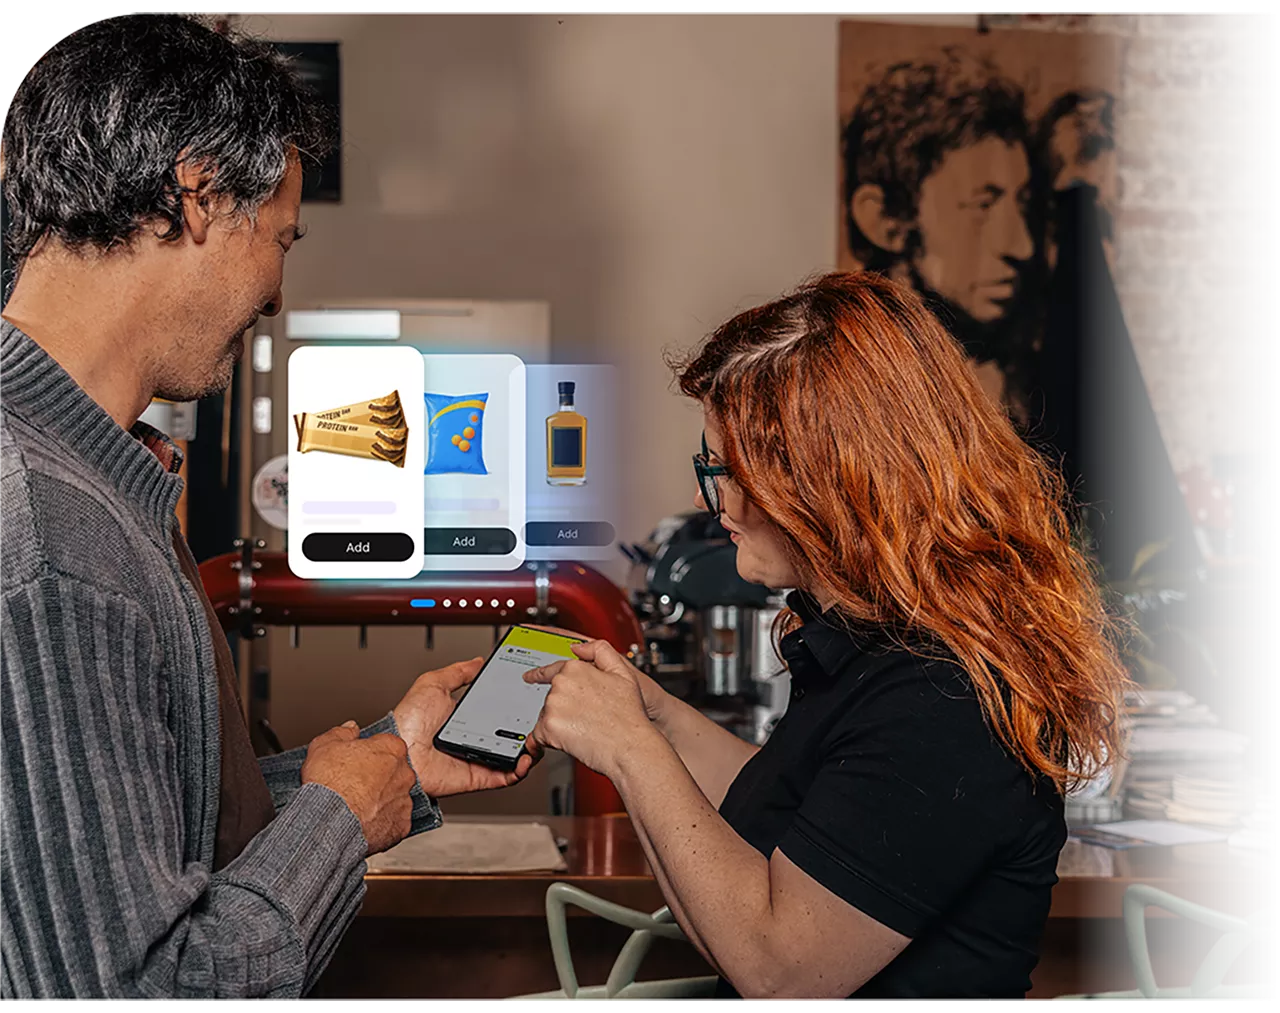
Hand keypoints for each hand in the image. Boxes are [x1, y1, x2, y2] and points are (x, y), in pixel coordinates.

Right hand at [301, 721, 414, 855]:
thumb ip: (342, 732)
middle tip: (353, 785)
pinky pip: (393, 823)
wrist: (329, 823)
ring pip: (394, 798)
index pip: (386, 745)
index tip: (356, 762)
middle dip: (377, 778)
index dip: (368, 754)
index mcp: (391, 750)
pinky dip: (381, 824)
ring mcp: (404, 802)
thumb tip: (351, 728)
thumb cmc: (329, 784)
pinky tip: (363, 823)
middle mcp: (404, 774)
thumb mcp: (325, 745)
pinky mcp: (400, 827)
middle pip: (393, 772)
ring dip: (380, 801)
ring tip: (356, 807)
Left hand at [393, 658, 535, 796]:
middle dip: (528, 727)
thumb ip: (458, 672)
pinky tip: (526, 757)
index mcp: (465, 718)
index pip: (498, 710)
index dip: (515, 705)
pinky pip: (506, 776)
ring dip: (530, 748)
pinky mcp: (479, 776)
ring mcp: (478, 758)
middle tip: (539, 717)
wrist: (400, 752)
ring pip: (514, 756)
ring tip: (537, 737)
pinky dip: (520, 770)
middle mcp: (474, 738)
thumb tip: (476, 661)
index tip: (529, 697)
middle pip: (510, 734)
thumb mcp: (433, 683)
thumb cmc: (408, 721)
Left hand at [523, 639, 662, 779]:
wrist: (629, 745)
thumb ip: (600, 650)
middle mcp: (561, 684)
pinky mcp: (548, 727)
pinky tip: (571, 740)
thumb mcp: (623, 672)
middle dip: (563, 707)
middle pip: (551, 696)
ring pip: (546, 715)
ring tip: (584, 729)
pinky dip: (551, 740)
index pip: (552, 670)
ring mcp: (553, 705)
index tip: (530, 677)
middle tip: (586, 718)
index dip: (540, 674)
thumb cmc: (629, 715)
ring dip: (559, 723)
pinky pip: (540, 735)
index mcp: (576, 669)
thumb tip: (577, 647)